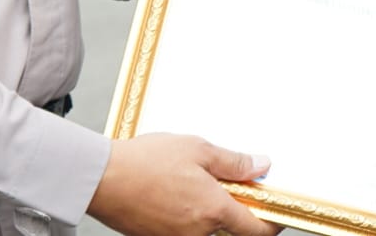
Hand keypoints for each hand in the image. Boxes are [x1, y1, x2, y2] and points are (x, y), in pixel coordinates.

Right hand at [87, 134, 278, 235]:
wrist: (101, 177)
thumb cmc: (145, 161)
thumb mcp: (197, 149)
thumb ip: (234, 162)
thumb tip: (262, 166)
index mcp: (213, 211)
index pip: (256, 230)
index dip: (271, 222)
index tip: (274, 210)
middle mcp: (197, 233)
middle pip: (230, 228)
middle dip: (232, 207)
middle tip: (226, 181)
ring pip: (205, 228)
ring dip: (207, 209)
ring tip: (190, 179)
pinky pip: (182, 229)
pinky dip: (185, 213)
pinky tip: (171, 189)